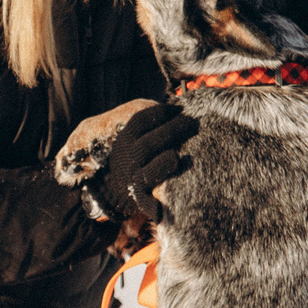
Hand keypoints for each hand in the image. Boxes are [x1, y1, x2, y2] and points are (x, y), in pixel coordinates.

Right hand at [89, 102, 197, 223]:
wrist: (113, 193)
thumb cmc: (135, 161)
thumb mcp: (135, 141)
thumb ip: (151, 128)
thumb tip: (179, 109)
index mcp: (125, 140)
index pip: (141, 121)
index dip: (160, 113)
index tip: (180, 109)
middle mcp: (126, 158)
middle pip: (149, 142)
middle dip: (173, 131)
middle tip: (193, 124)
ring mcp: (132, 178)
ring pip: (149, 170)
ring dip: (167, 160)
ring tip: (183, 155)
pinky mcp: (139, 197)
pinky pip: (149, 198)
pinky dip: (158, 198)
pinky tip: (173, 184)